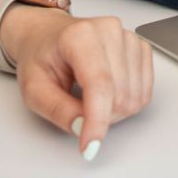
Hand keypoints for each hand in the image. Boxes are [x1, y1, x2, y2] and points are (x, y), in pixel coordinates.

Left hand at [0, 8, 152, 160]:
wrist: (48, 35)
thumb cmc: (41, 57)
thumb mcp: (33, 89)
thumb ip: (57, 110)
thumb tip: (82, 128)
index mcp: (79, 35)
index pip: (99, 84)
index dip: (97, 120)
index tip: (90, 146)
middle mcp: (109, 31)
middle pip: (120, 95)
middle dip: (100, 118)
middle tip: (77, 112)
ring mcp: (128, 38)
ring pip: (135, 97)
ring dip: (114, 112)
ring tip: (89, 99)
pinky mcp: (141, 48)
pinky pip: (144, 92)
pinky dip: (127, 103)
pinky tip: (107, 94)